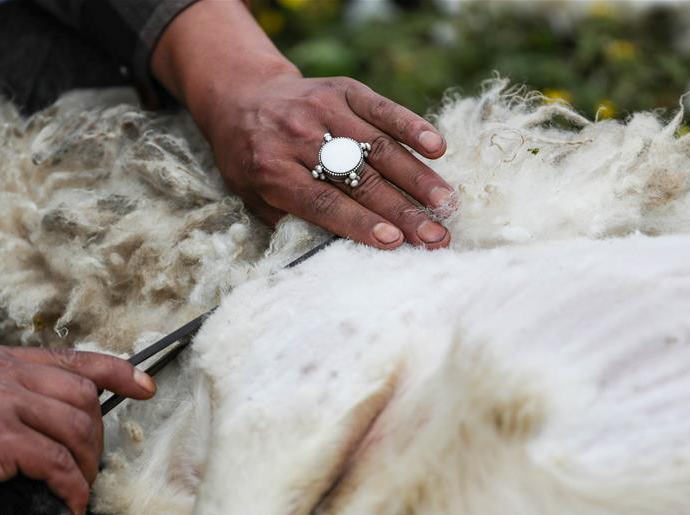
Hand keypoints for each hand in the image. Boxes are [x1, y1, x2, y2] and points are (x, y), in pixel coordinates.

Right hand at [0, 342, 155, 514]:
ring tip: (77, 488)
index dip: (118, 371)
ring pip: (76, 429)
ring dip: (87, 467)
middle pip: (83, 396)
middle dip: (97, 438)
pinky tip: (68, 506)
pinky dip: (72, 490)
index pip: (73, 358)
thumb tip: (74, 409)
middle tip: (89, 466)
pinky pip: (57, 464)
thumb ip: (18, 394)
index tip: (145, 386)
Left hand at [151, 0, 453, 249]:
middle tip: (436, 235)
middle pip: (358, 179)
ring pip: (378, 146)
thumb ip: (293, 221)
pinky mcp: (343, 89)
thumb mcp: (255, 197)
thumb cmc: (254, 162)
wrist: (242, 98)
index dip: (360, 222)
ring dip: (417, 177)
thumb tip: (340, 251)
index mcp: (271, 171)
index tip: (396, 242)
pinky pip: (382, 108)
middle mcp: (297, 137)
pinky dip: (412, 126)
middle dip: (402, 210)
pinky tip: (438, 147)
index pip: (323, 202)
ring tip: (447, 203)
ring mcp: (323, 108)